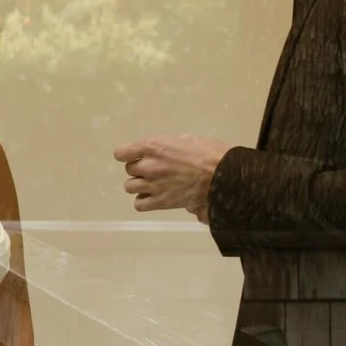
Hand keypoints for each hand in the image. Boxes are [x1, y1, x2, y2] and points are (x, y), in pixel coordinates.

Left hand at [114, 135, 228, 220]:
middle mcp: (148, 166)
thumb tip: (159, 154)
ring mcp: (153, 185)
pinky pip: (139, 205)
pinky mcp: (161, 202)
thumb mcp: (185, 140)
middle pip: (129, 169)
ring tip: (154, 185)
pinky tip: (154, 197)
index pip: (121, 153)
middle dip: (140, 169)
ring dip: (140, 185)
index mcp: (152, 146)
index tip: (136, 156)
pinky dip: (144, 202)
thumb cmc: (209, 153)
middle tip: (156, 170)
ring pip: (130, 187)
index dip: (128, 155)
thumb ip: (165, 147)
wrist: (223, 176)